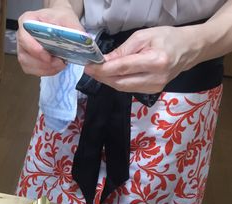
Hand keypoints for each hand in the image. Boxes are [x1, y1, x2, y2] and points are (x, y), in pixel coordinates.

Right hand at [17, 6, 83, 75]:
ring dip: (45, 69)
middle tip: (60, 63)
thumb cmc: (59, 17)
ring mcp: (23, 51)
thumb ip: (73, 28)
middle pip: (25, 56)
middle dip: (43, 63)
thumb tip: (82, 41)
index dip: (34, 49)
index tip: (48, 56)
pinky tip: (56, 67)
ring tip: (60, 65)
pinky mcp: (28, 61)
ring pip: (29, 66)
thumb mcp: (68, 17)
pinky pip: (33, 71)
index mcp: (26, 21)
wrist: (58, 21)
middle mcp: (21, 37)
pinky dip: (46, 72)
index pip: (23, 37)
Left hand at [84, 26, 200, 92]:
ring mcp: (154, 88)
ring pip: (123, 88)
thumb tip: (103, 61)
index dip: (103, 69)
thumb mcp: (144, 37)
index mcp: (156, 61)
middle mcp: (155, 78)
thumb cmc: (167, 38)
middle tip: (90, 69)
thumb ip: (123, 51)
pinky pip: (129, 88)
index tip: (89, 66)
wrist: (188, 50)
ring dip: (108, 80)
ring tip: (97, 72)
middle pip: (120, 82)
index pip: (123, 68)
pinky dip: (117, 82)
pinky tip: (111, 76)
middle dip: (102, 77)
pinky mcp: (152, 92)